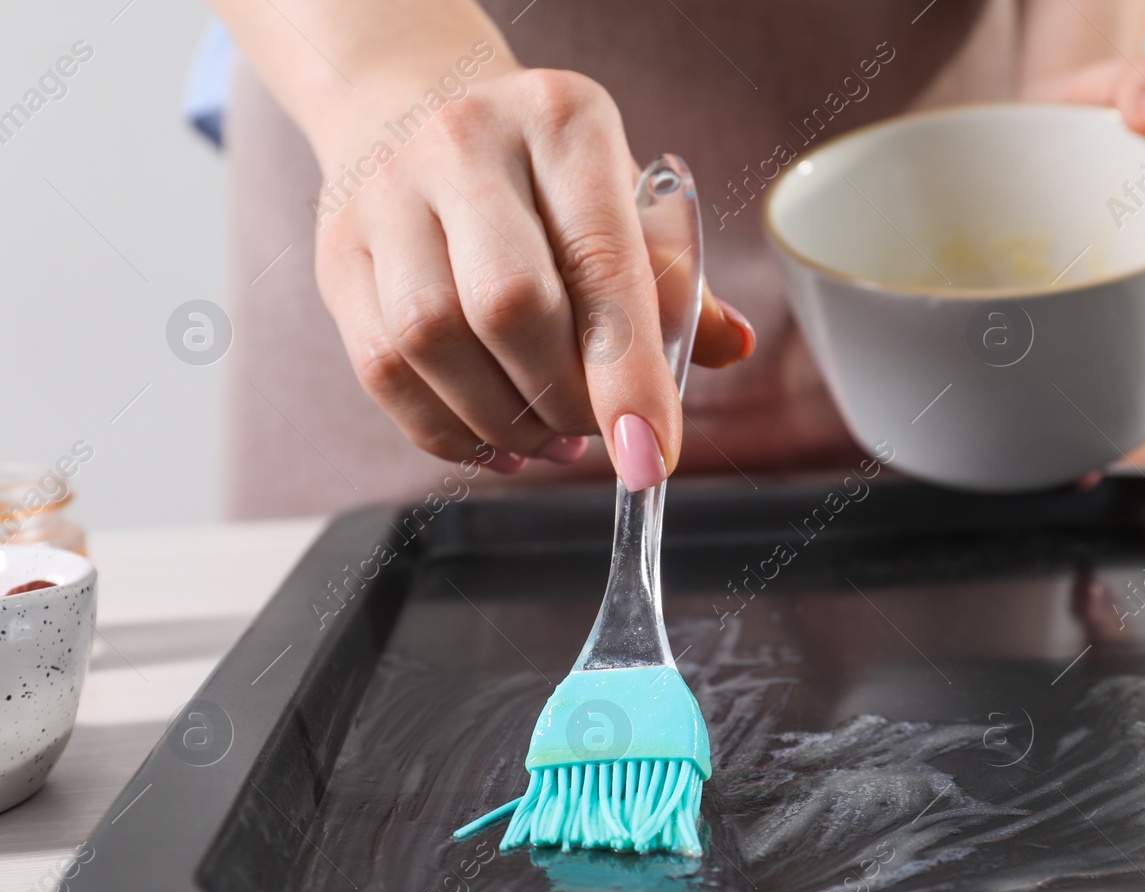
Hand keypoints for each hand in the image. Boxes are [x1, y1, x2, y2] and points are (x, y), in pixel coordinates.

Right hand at [308, 66, 755, 486]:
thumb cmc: (542, 173)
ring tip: (548, 438)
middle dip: (564, 400)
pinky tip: (494, 437)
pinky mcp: (337, 257)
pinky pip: (384, 372)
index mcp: (561, 122)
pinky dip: (447, 430)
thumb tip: (729, 346)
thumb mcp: (624, 197)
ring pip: (433, 344)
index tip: (651, 453)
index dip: (629, 374)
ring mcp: (386, 198)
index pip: (600, 262)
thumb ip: (676, 280)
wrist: (410, 107)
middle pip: (509, 307)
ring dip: (505, 421)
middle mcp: (464, 146)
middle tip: (595, 430)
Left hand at [1022, 55, 1144, 429]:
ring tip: (1077, 466)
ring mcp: (1095, 308)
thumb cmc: (1083, 106)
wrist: (1024, 118)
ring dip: (1102, 424)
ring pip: (1114, 376)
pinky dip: (1049, 406)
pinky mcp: (1046, 318)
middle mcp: (1144, 288)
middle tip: (1126, 446)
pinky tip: (1031, 437)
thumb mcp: (1118, 87)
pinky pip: (1056, 367)